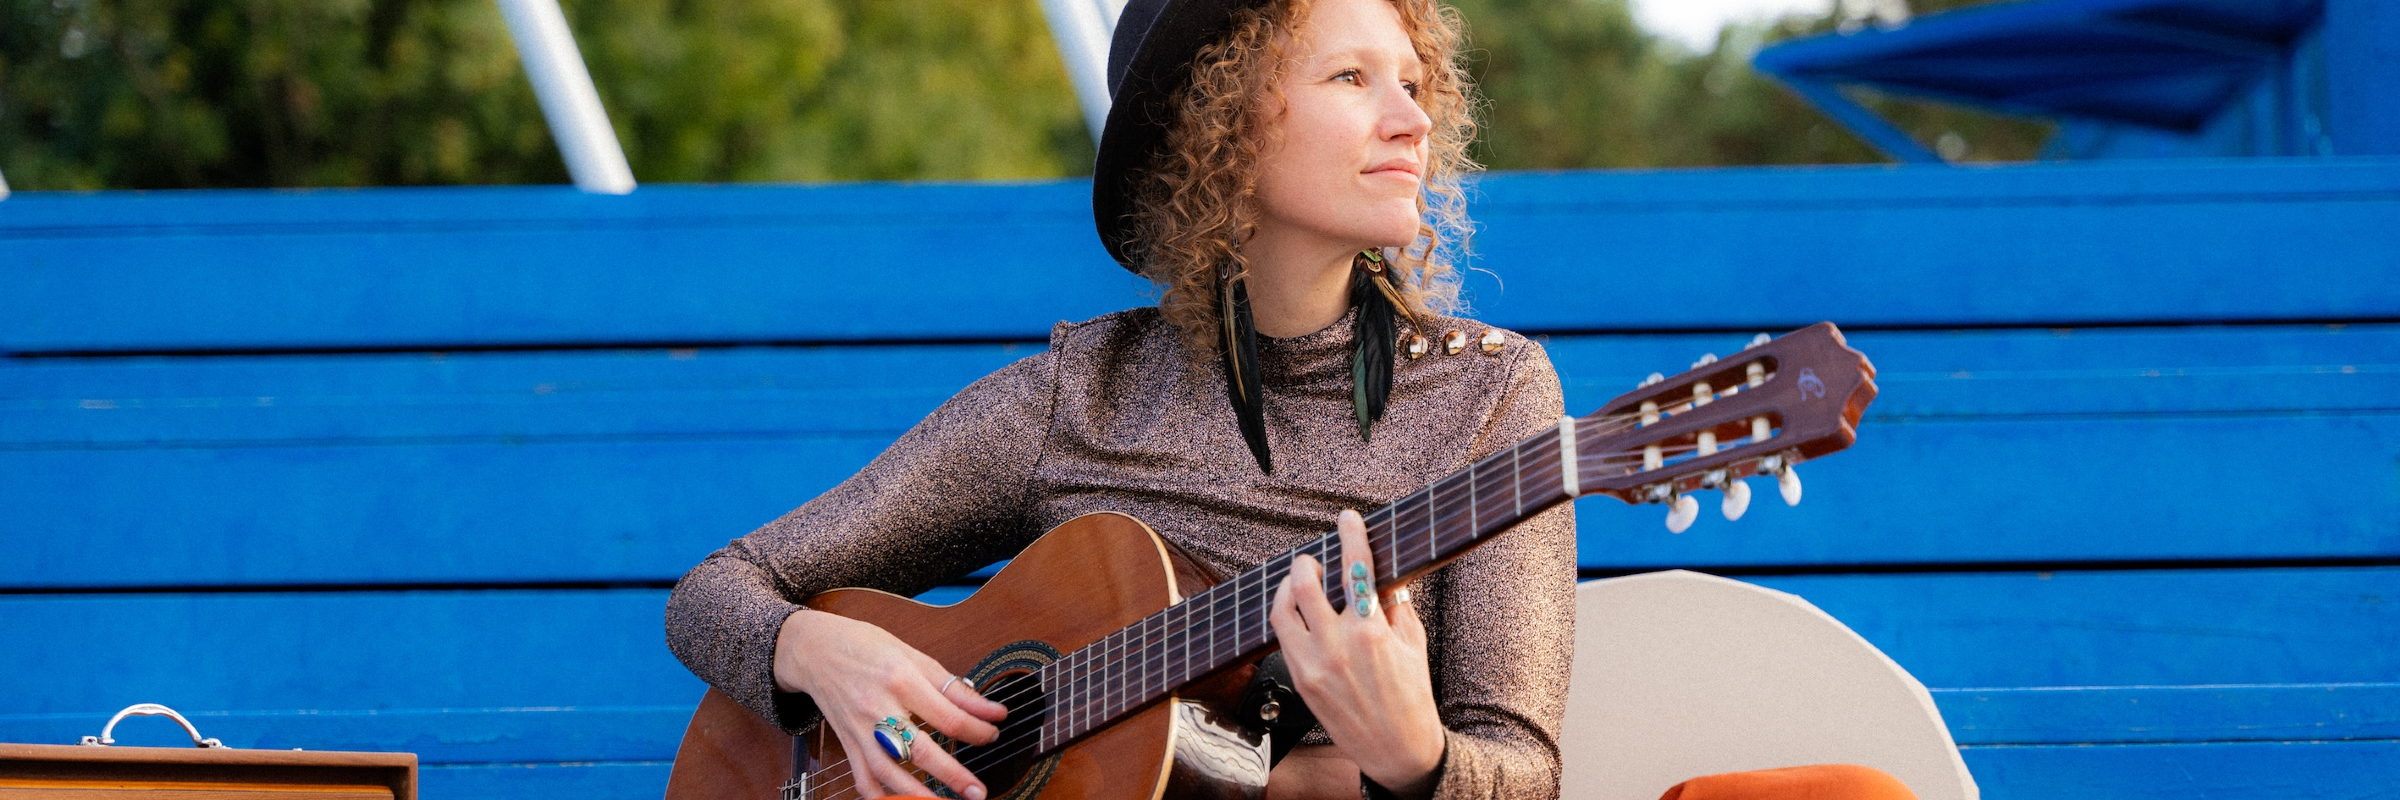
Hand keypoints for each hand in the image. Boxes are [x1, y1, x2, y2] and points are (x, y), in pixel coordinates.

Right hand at [775, 609, 1009, 798]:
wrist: (815, 649)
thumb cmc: (867, 647)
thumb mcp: (914, 656)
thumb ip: (954, 688)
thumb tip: (992, 710)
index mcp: (901, 679)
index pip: (946, 716)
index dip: (976, 730)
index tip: (994, 734)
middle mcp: (878, 707)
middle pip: (919, 750)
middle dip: (952, 775)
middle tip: (978, 791)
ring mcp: (859, 730)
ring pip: (889, 772)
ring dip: (918, 795)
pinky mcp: (847, 743)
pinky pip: (863, 779)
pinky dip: (880, 797)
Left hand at [1269, 510, 1446, 798]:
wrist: (1396, 748)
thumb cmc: (1411, 694)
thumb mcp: (1413, 642)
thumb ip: (1393, 605)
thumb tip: (1378, 573)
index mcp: (1371, 632)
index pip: (1355, 569)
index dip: (1350, 536)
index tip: (1347, 518)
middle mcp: (1337, 646)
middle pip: (1304, 584)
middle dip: (1306, 562)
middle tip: (1313, 559)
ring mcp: (1313, 665)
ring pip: (1281, 610)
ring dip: (1286, 587)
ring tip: (1299, 582)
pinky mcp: (1300, 681)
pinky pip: (1282, 638)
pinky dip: (1286, 617)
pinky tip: (1297, 612)